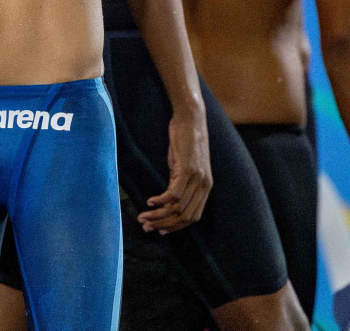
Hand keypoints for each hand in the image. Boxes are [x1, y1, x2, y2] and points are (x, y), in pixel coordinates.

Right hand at [139, 106, 211, 232]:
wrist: (191, 119)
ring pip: (177, 207)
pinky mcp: (187, 169)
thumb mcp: (185, 167)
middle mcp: (204, 186)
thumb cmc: (186, 142)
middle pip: (185, 216)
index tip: (160, 230)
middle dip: (164, 225)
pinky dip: (160, 201)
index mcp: (205, 188)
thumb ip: (180, 184)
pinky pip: (174, 194)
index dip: (176, 227)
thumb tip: (167, 202)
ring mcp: (197, 178)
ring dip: (158, 215)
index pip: (193, 217)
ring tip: (144, 217)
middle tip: (147, 226)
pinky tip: (150, 201)